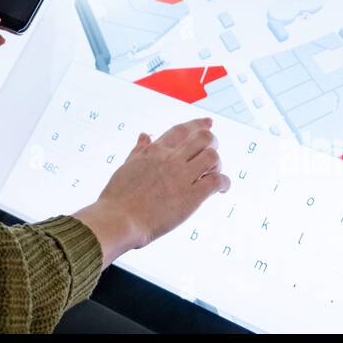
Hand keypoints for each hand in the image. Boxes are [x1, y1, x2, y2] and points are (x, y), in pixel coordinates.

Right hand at [73, 117, 229, 267]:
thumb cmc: (118, 197)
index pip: (181, 130)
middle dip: (212, 143)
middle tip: (212, 153)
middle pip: (202, 138)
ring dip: (217, 164)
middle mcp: (170, 159)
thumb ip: (139, 150)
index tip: (208, 123)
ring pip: (212, 157)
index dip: (197, 124)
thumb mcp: (127, 166)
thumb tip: (144, 135)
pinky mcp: (192, 196)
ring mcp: (182, 176)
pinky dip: (224, 183)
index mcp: (154, 151)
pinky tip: (221, 190)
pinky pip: (216, 181)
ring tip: (213, 174)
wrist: (119, 219)